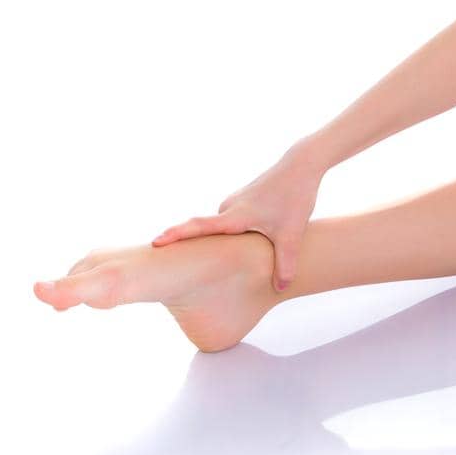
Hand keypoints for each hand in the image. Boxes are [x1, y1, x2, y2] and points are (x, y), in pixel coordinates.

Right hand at [149, 148, 322, 292]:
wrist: (301, 165)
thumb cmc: (296, 197)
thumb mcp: (292, 234)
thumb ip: (285, 264)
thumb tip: (279, 289)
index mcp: (236, 216)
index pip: (199, 228)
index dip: (176, 236)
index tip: (154, 243)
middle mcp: (229, 208)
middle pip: (204, 233)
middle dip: (188, 246)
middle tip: (165, 260)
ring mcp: (233, 202)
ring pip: (220, 230)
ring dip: (215, 243)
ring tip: (203, 261)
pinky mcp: (241, 200)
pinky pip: (228, 223)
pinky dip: (226, 235)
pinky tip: (232, 246)